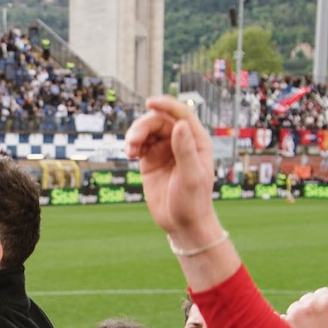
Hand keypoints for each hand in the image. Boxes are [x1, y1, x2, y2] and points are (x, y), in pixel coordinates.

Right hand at [125, 96, 218, 241]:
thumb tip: (179, 124)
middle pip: (159, 120)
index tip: (149, 103)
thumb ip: (184, 150)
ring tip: (130, 151)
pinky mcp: (151, 161)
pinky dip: (132, 145)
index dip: (166, 105)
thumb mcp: (190, 176)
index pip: (181, 114)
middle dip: (143, 126)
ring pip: (147, 130)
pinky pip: (139, 144)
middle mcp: (181, 142)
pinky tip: (130, 154)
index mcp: (197, 141)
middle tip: (133, 142)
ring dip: (135, 135)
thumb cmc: (193, 202)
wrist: (182, 224)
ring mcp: (165, 150)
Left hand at [285, 285, 327, 327]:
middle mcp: (319, 301)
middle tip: (319, 321)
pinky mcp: (289, 317)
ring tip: (310, 326)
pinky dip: (292, 319)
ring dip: (304, 311)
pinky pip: (290, 312)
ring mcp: (302, 308)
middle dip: (317, 304)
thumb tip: (327, 292)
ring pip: (301, 302)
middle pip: (316, 294)